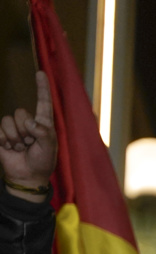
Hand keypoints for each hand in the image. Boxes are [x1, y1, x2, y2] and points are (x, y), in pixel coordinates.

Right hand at [0, 71, 56, 197]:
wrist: (27, 176)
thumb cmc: (42, 162)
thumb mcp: (49, 148)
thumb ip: (43, 133)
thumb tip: (30, 122)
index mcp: (43, 123)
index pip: (43, 102)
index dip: (42, 88)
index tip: (40, 73)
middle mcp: (28, 122)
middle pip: (21, 112)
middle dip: (25, 131)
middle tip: (30, 144)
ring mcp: (13, 128)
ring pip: (8, 121)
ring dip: (15, 138)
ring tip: (21, 148)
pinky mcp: (1, 134)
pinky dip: (5, 141)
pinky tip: (10, 149)